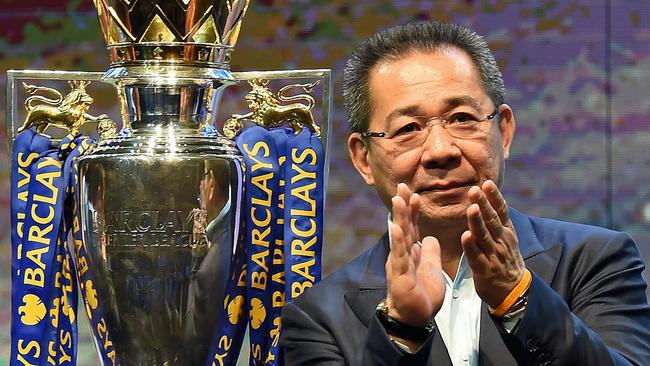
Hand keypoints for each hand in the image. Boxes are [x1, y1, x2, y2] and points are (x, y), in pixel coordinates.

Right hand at [385, 183, 444, 327]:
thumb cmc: (421, 295)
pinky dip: (398, 242)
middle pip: (403, 226)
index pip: (412, 227)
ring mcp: (399, 263)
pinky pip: (399, 256)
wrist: (414, 318)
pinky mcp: (399, 275)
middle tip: (402, 185)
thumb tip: (430, 237)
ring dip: (399, 217)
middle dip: (403, 206)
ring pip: (399, 237)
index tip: (414, 192)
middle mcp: (402, 254)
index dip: (413, 210)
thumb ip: (429, 253)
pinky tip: (397, 228)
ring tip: (398, 200)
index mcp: (411, 252)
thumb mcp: (430, 268)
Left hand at [461, 180, 524, 307]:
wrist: (514, 292)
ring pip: (484, 236)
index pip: (501, 211)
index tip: (487, 183)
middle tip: (475, 190)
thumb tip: (487, 198)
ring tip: (471, 208)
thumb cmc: (506, 260)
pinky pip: (476, 256)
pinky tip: (465, 236)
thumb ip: (497, 221)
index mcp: (507, 232)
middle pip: (492, 220)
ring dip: (477, 222)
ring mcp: (494, 255)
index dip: (494, 197)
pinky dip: (471, 247)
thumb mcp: (506, 238)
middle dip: (483, 204)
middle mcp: (502, 241)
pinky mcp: (485, 270)